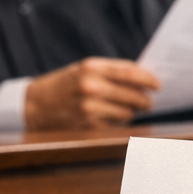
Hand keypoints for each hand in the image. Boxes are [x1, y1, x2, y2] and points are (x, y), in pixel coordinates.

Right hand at [24, 57, 161, 129]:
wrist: (35, 105)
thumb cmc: (64, 85)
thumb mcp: (83, 69)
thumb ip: (111, 72)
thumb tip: (143, 78)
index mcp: (91, 67)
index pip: (130, 72)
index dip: (148, 80)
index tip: (158, 85)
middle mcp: (91, 86)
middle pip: (133, 95)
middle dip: (144, 101)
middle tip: (147, 103)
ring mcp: (89, 107)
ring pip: (128, 113)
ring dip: (129, 113)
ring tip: (122, 110)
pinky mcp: (88, 125)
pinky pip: (115, 126)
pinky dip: (116, 124)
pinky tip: (107, 119)